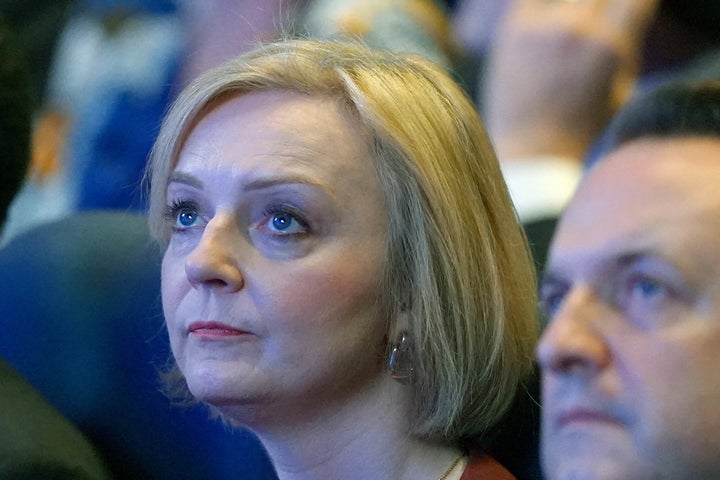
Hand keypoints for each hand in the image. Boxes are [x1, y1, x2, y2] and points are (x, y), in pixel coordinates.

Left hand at [483, 0, 659, 161]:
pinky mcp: (513, 30)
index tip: (627, 16)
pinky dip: (543, 6)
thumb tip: (628, 15)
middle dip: (603, 12)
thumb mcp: (623, 89)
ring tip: (566, 45)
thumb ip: (628, 45)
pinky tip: (546, 25)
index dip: (634, 6)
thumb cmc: (583, 128)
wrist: (532, 153)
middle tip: (594, 35)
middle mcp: (576, 29)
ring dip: (575, 11)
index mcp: (610, 46)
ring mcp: (541, 28)